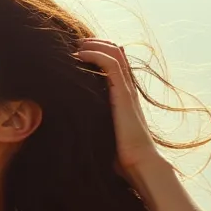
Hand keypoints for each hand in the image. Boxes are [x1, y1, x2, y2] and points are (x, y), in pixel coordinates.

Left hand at [74, 39, 162, 179]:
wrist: (139, 165)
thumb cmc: (120, 158)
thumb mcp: (103, 135)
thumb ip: (93, 126)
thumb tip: (72, 131)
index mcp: (124, 98)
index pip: (116, 65)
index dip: (99, 54)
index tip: (78, 54)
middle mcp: (128, 90)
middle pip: (116, 53)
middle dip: (96, 44)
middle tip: (76, 45)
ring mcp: (127, 90)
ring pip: (114, 53)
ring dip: (94, 45)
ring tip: (77, 46)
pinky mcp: (124, 95)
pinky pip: (111, 64)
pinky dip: (96, 54)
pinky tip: (80, 55)